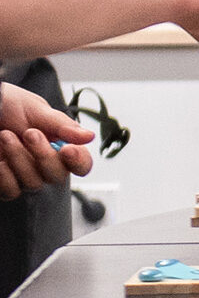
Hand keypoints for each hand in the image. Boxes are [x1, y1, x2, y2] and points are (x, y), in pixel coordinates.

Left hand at [0, 83, 93, 200]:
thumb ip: (63, 126)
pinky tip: (0, 159)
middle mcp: (47, 163)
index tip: (67, 149)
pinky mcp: (7, 183)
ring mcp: (27, 175)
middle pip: (58, 176)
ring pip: (33, 183)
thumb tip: (89, 137)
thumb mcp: (38, 111)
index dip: (78, 161)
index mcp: (63, 145)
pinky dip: (5, 175)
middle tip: (30, 133)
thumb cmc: (12, 106)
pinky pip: (12, 191)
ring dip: (19, 158)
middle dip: (43, 155)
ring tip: (6, 135)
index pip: (82, 164)